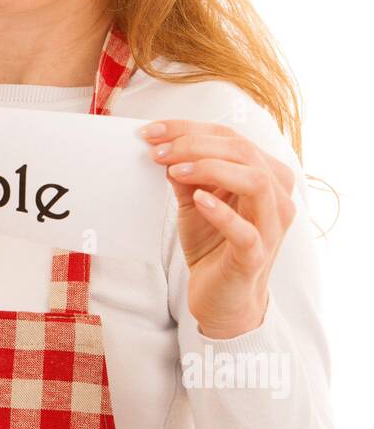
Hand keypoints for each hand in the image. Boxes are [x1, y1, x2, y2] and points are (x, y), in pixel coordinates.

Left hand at [140, 120, 296, 338]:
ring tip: (175, 171)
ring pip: (255, 181)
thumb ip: (185, 173)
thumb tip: (161, 145)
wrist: (221, 299)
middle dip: (194, 145)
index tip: (150, 132)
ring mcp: (271, 227)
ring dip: (211, 169)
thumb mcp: (194, 201)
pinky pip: (246, 230)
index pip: (230, 137)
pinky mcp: (256, 256)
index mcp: (265, 175)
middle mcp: (277, 196)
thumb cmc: (212, 245)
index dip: (189, 129)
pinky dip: (222, 211)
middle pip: (243, 151)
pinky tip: (198, 200)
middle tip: (157, 152)